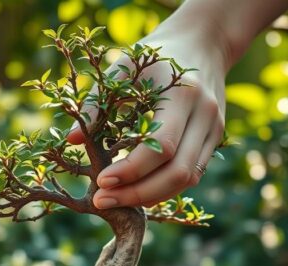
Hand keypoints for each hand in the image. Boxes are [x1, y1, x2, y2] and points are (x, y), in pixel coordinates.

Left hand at [67, 19, 227, 208]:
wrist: (203, 42)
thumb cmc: (154, 55)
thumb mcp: (123, 67)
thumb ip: (97, 103)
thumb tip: (72, 140)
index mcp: (182, 95)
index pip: (162, 146)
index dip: (132, 170)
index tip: (102, 182)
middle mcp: (205, 115)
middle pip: (178, 172)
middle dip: (139, 193)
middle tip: (103, 200)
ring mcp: (215, 129)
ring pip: (188, 179)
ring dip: (152, 196)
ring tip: (117, 200)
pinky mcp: (215, 139)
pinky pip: (192, 174)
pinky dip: (165, 187)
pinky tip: (138, 190)